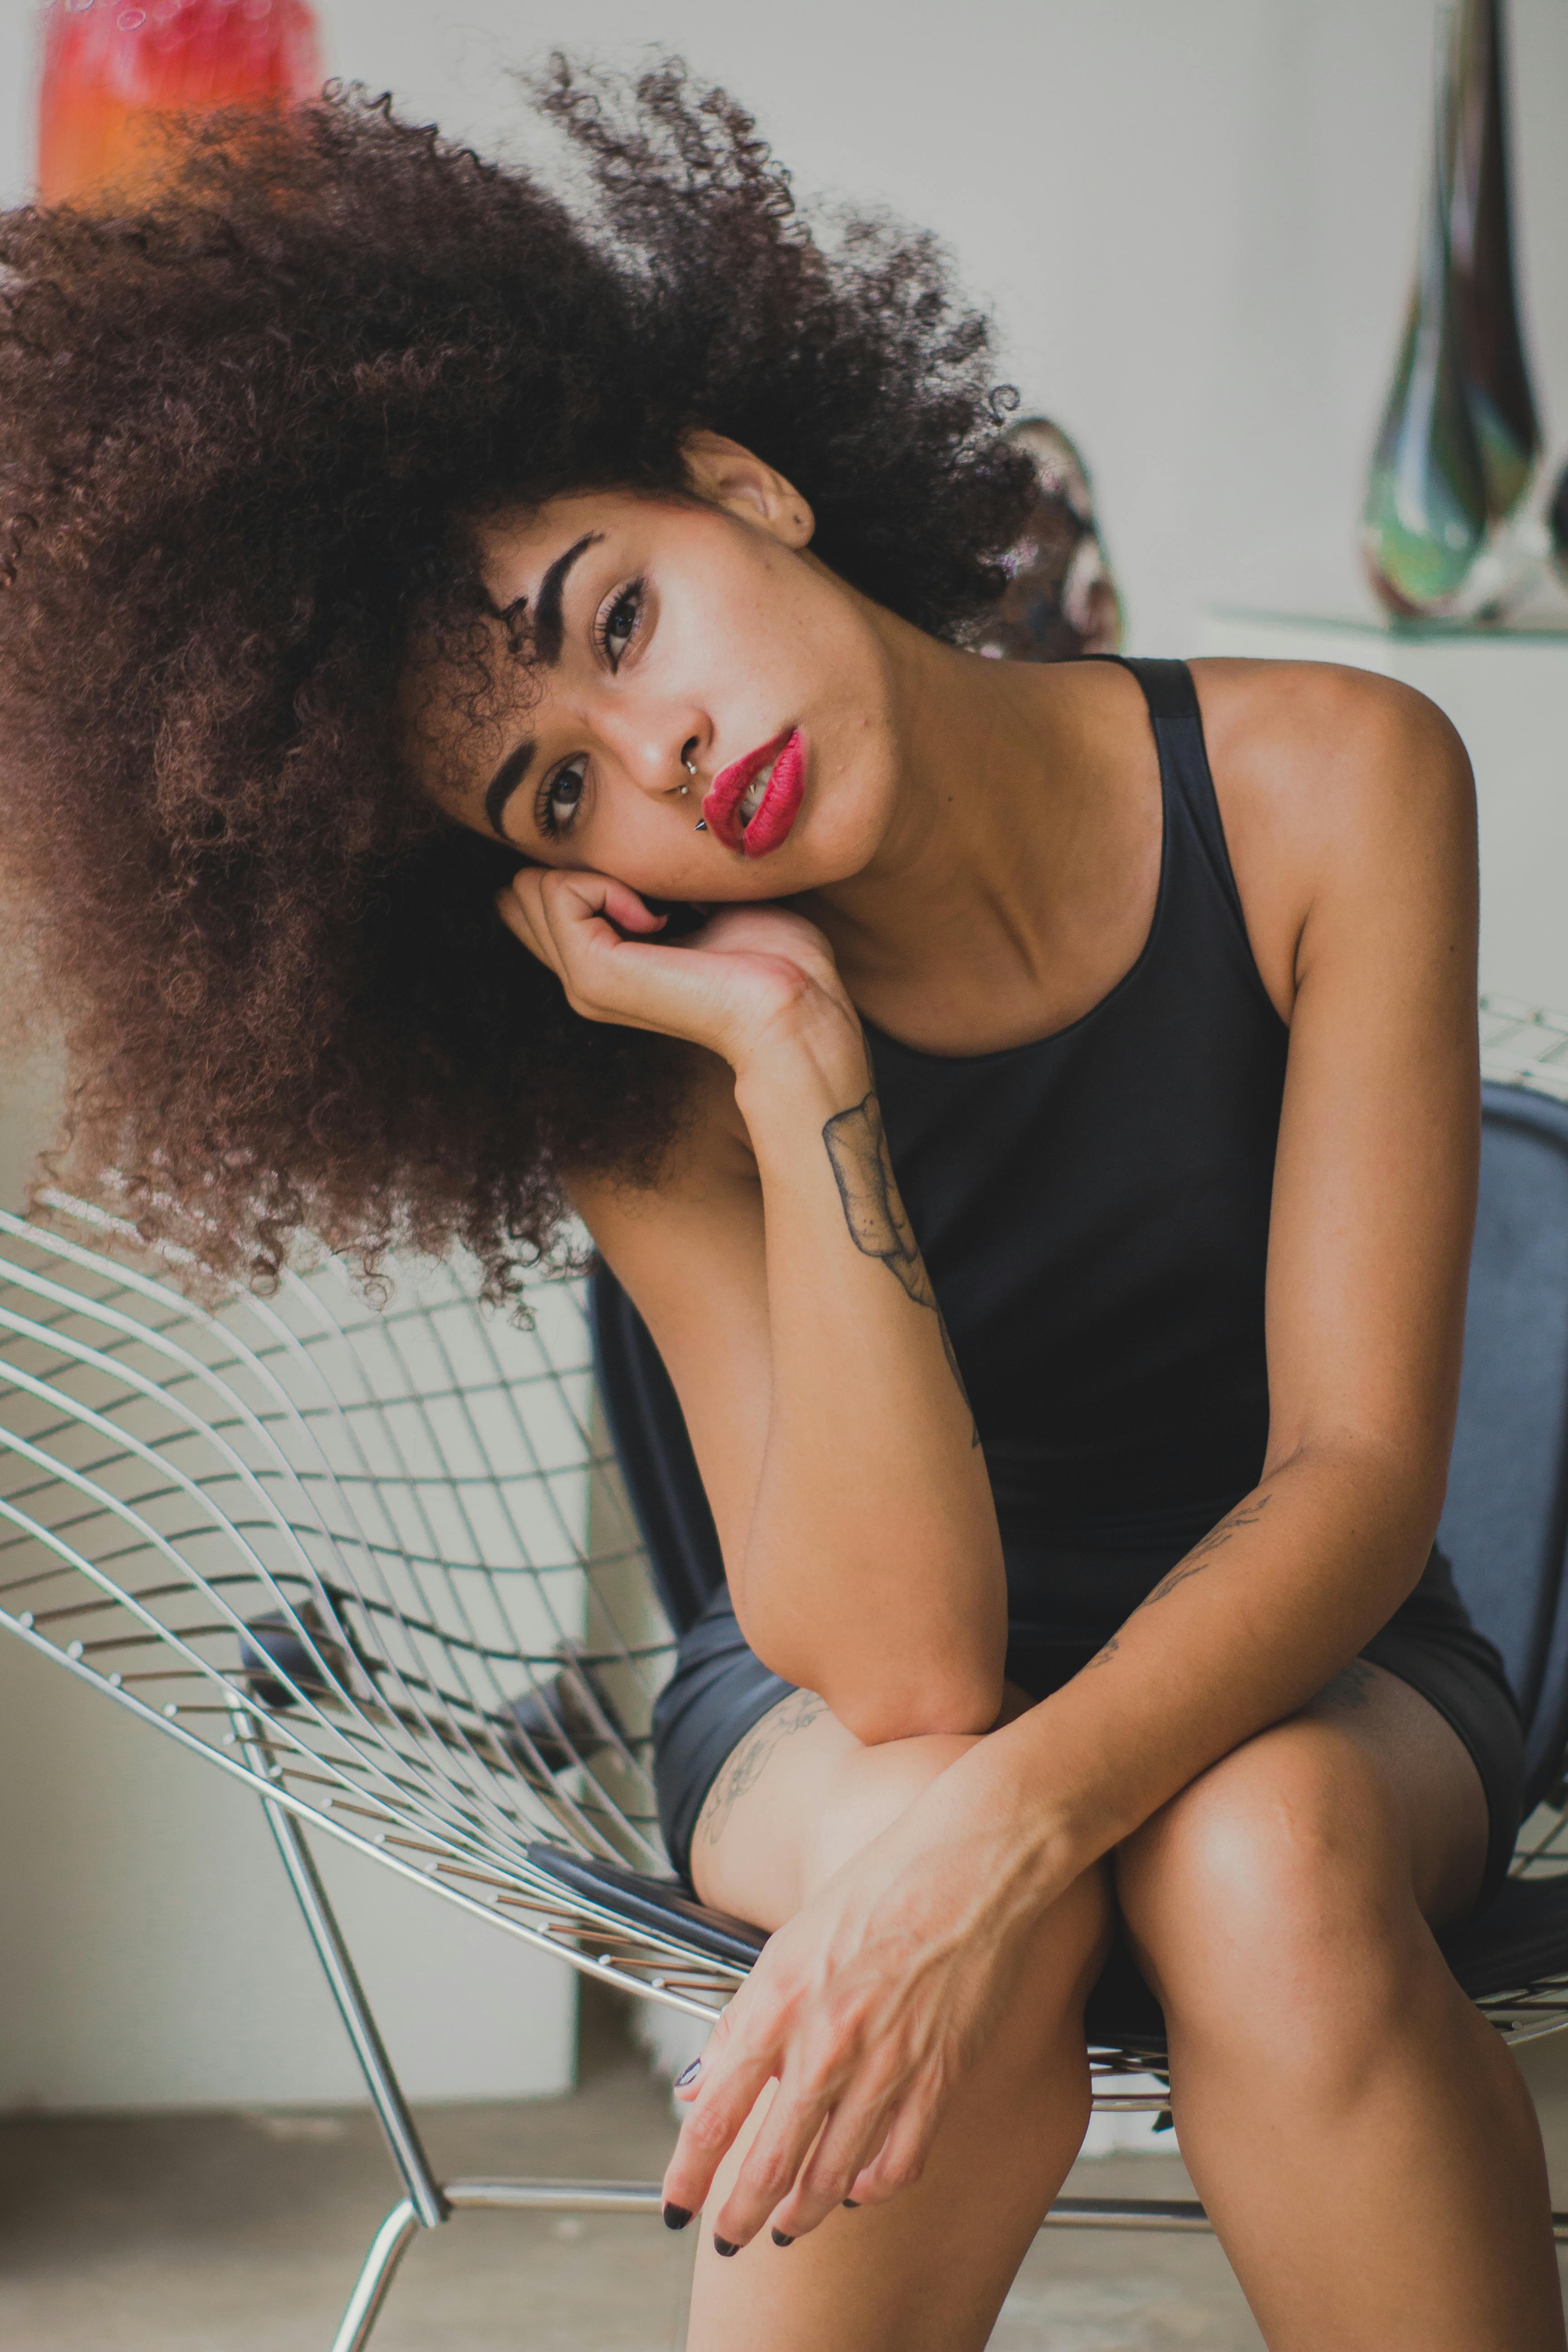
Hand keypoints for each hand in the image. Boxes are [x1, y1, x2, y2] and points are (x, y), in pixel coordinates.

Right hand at [496, 867, 857, 1073]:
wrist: (794, 1006)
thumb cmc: (771, 955)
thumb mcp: (697, 903)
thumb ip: (650, 883)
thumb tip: (616, 841)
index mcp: (602, 962)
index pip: (533, 897)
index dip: (577, 866)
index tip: (649, 883)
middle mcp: (581, 977)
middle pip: (521, 889)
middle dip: (578, 866)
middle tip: (651, 895)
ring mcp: (581, 981)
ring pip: (532, 885)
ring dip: (598, 874)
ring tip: (659, 909)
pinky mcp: (593, 974)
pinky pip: (560, 891)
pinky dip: (608, 885)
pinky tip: (659, 917)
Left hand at [661, 1776, 1064, 2247]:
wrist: (966, 1866)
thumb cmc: (875, 1891)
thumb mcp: (786, 1947)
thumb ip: (744, 2021)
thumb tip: (702, 2086)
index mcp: (776, 2005)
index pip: (713, 2116)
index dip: (689, 2174)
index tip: (676, 2206)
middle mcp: (824, 2046)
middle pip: (769, 2165)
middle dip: (742, 2216)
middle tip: (731, 2241)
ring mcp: (884, 2067)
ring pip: (832, 2177)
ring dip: (804, 2211)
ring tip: (790, 2225)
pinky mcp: (938, 2077)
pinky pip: (898, 2161)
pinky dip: (872, 2188)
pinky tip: (859, 2190)